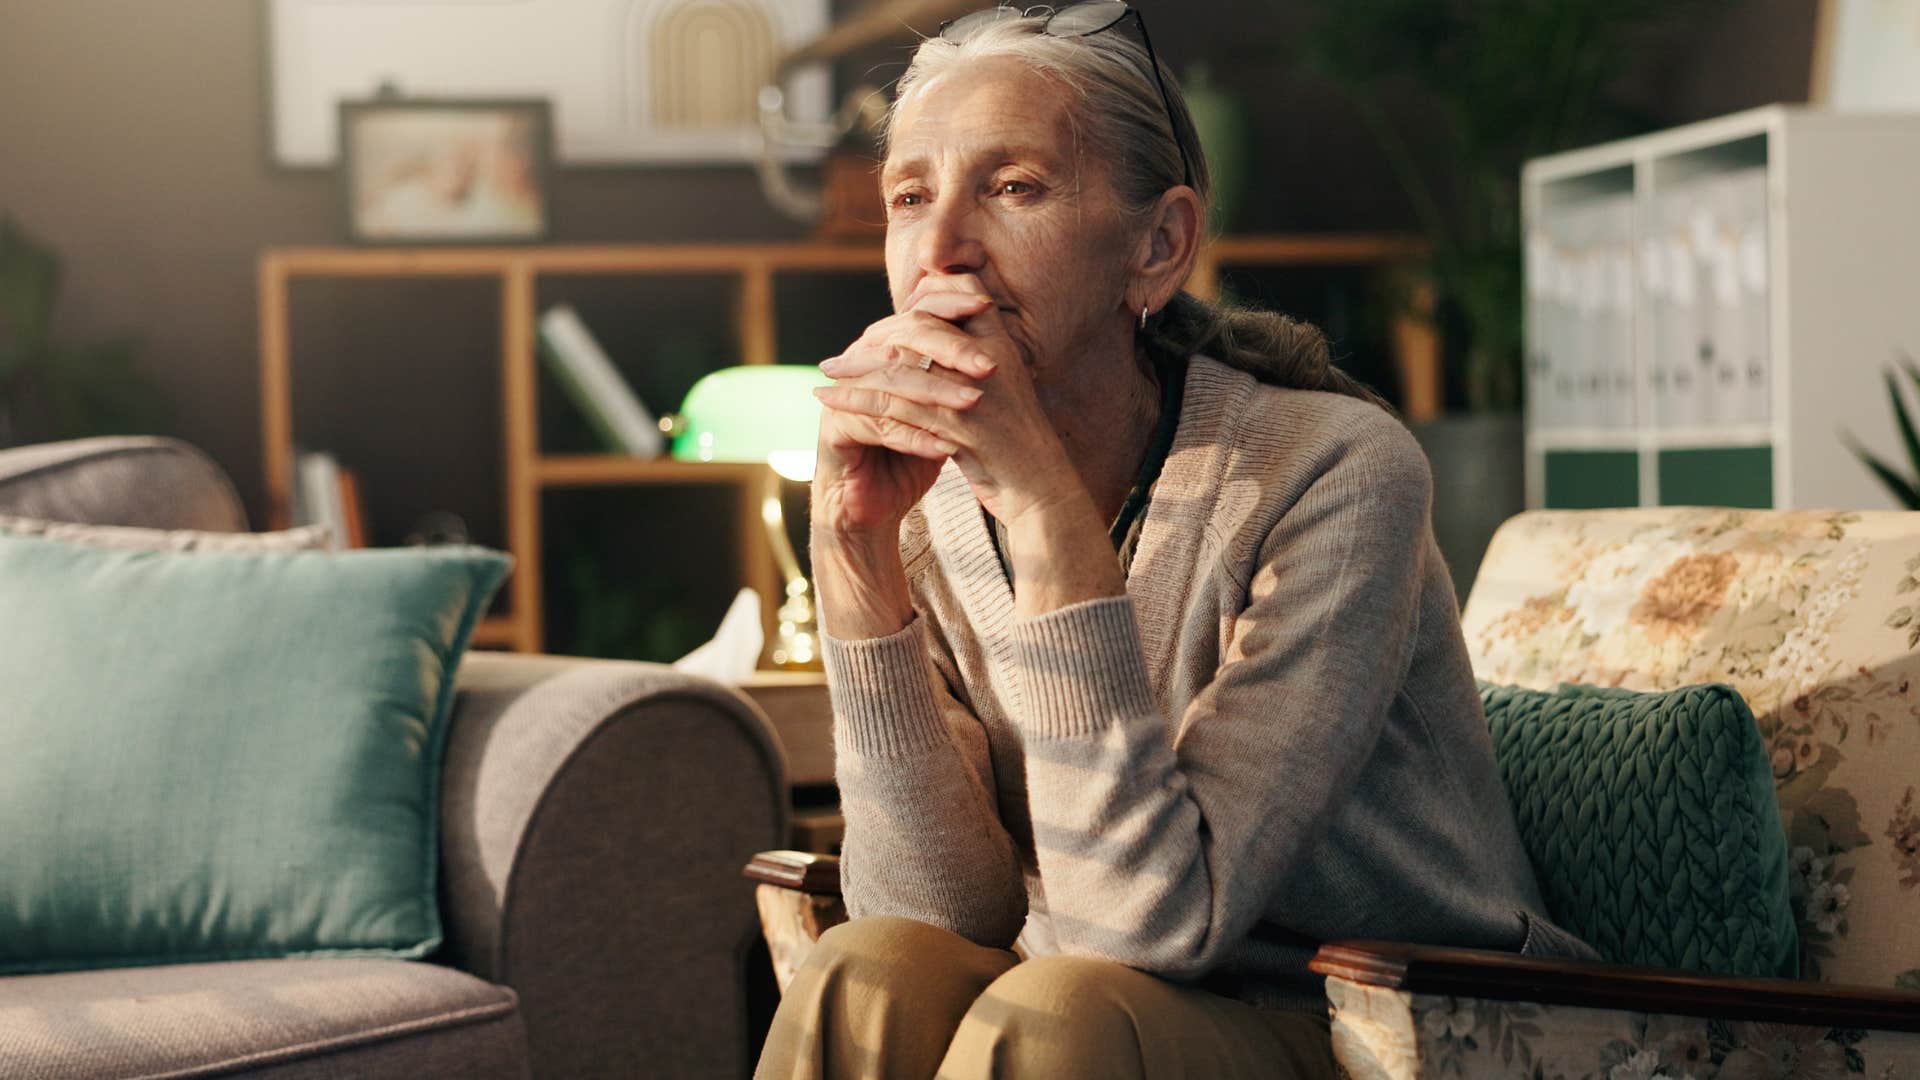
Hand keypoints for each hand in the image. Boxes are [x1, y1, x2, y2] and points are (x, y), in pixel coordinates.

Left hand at [814, 274, 1080, 528]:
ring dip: (856, 369)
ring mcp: (974, 391)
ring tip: (826, 373)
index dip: (922, 296)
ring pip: (901, 365)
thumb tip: (931, 336)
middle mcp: (990, 359)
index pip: (959, 292)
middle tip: (840, 355)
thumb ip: (969, 359)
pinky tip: (831, 402)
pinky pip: (895, 406)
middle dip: (874, 336)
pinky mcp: (958, 427)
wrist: (1040, 489)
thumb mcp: (999, 389)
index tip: (884, 321)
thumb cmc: (1015, 442)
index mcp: (1001, 344)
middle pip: (921, 325)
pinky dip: (857, 401)